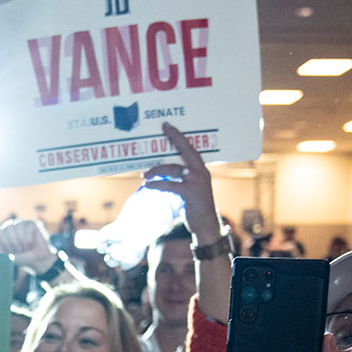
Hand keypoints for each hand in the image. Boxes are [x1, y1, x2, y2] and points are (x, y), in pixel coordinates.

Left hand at [0, 218, 57, 274]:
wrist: (39, 261)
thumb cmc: (23, 258)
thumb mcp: (8, 255)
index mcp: (4, 233)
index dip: (1, 242)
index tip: (7, 250)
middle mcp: (12, 226)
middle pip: (4, 229)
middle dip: (10, 243)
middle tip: (17, 250)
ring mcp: (22, 224)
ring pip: (14, 227)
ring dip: (19, 241)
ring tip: (25, 247)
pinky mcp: (33, 223)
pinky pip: (25, 228)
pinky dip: (27, 238)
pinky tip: (31, 242)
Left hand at [141, 122, 222, 240]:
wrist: (206, 225)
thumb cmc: (196, 207)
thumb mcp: (191, 189)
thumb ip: (181, 179)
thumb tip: (162, 174)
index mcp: (201, 169)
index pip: (190, 148)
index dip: (179, 136)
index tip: (167, 126)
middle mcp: (201, 172)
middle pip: (186, 150)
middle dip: (174, 137)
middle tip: (162, 130)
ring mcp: (196, 181)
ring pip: (173, 168)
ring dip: (156, 170)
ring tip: (144, 175)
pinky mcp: (190, 192)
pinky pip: (170, 184)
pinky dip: (157, 184)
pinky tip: (148, 184)